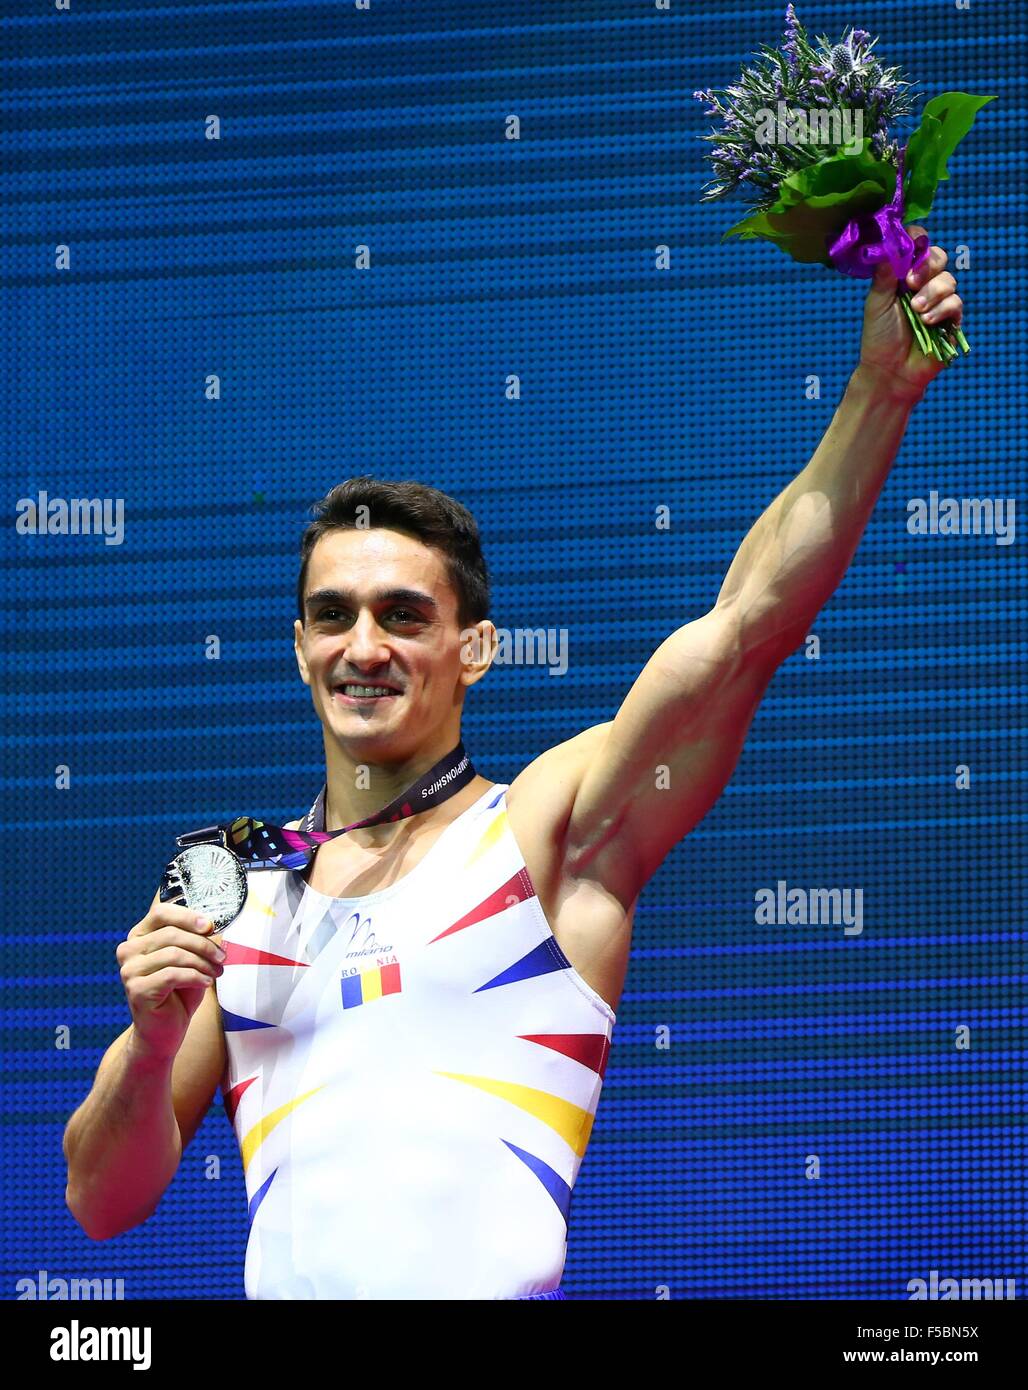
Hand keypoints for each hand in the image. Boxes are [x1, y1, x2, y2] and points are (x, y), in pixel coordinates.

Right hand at [116, 894, 225, 1059]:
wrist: (164, 1032)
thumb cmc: (179, 993)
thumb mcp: (189, 960)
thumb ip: (194, 939)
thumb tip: (211, 923)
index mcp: (139, 937)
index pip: (160, 913)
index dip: (188, 916)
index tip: (210, 926)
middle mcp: (128, 951)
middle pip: (172, 934)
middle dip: (203, 945)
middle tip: (222, 957)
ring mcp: (129, 971)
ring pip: (174, 954)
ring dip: (203, 962)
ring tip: (217, 972)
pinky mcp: (136, 989)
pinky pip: (173, 975)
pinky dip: (196, 977)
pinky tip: (206, 983)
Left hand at [858, 225, 963, 394]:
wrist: (889, 371)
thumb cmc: (879, 337)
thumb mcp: (876, 305)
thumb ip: (883, 277)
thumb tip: (888, 248)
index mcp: (903, 276)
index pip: (917, 247)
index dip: (917, 241)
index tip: (910, 247)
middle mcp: (923, 284)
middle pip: (938, 258)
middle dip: (927, 267)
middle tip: (910, 283)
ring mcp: (939, 301)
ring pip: (948, 281)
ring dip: (931, 293)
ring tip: (916, 311)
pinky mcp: (951, 319)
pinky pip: (955, 303)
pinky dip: (941, 310)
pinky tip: (927, 321)